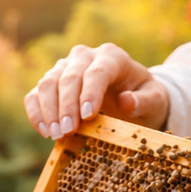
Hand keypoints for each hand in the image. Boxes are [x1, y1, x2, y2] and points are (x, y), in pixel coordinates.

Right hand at [24, 43, 169, 138]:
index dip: (90, 93)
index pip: (97, 72)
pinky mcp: (52, 83)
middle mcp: (85, 57)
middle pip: (69, 77)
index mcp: (112, 57)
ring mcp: (65, 68)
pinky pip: (35, 94)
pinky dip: (36, 112)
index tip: (88, 116)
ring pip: (48, 83)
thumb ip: (144, 100)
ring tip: (56, 135)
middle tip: (68, 131)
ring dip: (49, 110)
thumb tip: (127, 101)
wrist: (133, 96)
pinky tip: (44, 131)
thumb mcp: (154, 100)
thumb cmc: (144, 97)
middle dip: (67, 105)